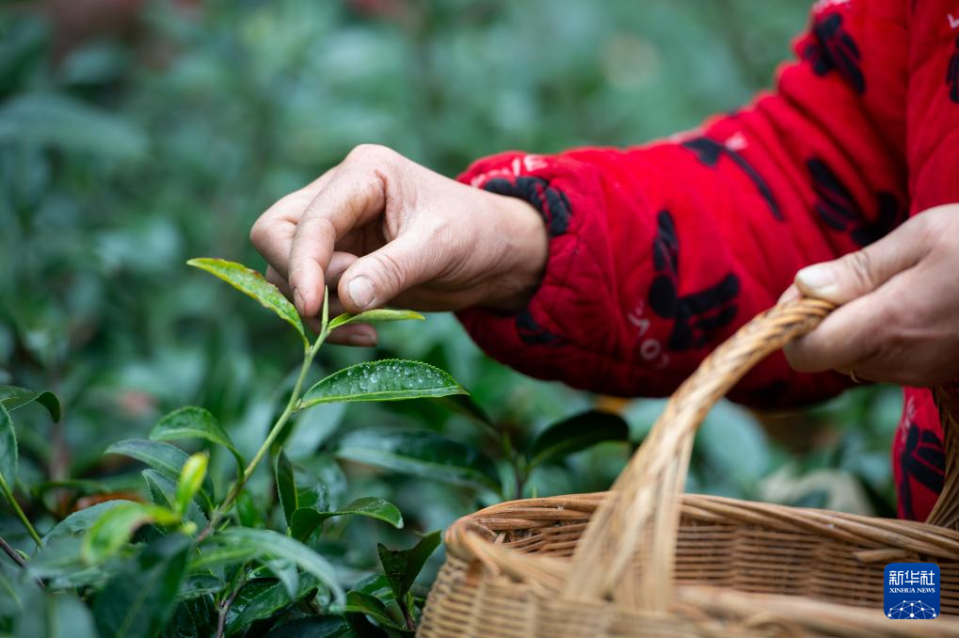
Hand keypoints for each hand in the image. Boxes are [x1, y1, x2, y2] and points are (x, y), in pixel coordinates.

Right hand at [250, 145, 547, 345]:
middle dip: (300, 279)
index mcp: (363, 175)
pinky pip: (311, 294)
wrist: (495, 254)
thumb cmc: (474, 234)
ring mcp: (336, 231)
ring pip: (285, 269)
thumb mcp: (439, 248)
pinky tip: (365, 333)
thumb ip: (391, 270)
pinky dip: (329, 320)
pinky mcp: (339, 263)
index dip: (303, 263)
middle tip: (344, 307)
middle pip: (275, 234)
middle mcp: (338, 196)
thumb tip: (344, 298)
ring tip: (363, 327)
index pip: (309, 218)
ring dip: (315, 307)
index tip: (313, 307)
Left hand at [781, 204, 958, 385]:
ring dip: (853, 325)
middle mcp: (899, 361)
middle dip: (824, 317)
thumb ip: (858, 269)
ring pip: (853, 357)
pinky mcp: (935, 374)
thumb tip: (803, 286)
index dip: (792, 322)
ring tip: (891, 286)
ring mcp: (919, 373)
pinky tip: (910, 304)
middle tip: (855, 277)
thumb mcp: (924, 237)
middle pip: (826, 353)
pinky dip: (880, 335)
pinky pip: (884, 360)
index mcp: (888, 326)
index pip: (805, 353)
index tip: (809, 289)